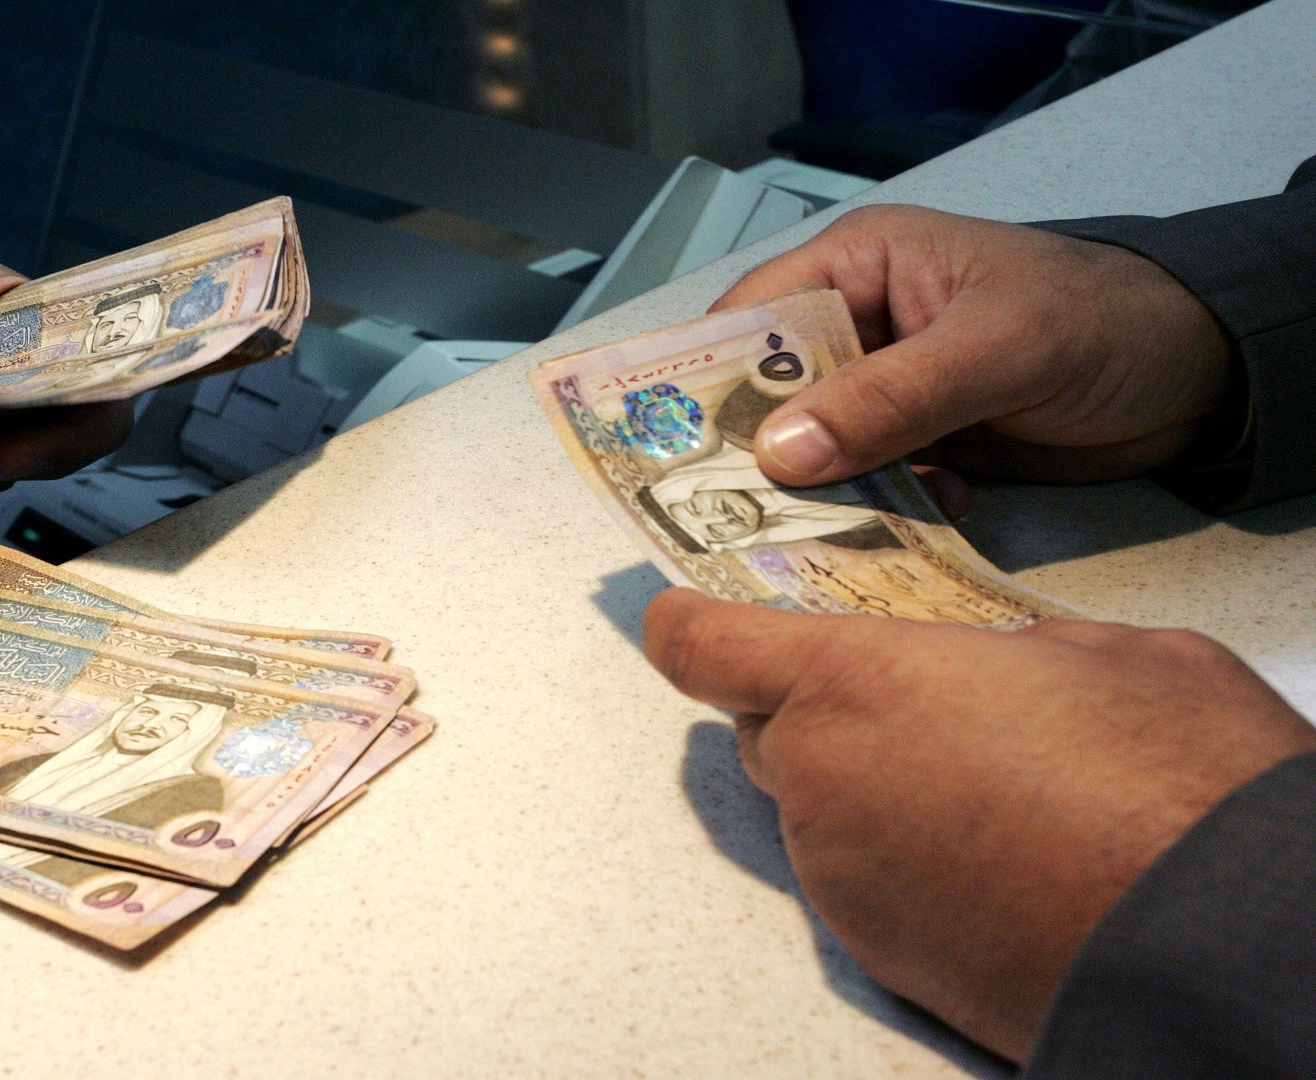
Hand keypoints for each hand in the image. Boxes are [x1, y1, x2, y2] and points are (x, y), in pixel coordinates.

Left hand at [643, 588, 1315, 1060]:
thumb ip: (1005, 648)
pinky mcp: (880, 955)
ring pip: (816, 809)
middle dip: (813, 708)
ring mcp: (842, 880)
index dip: (688, 623)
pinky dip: (900, 860)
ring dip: (867, 787)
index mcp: (853, 682)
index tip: (686, 612)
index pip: (701, 646)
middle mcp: (822, 783)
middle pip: (764, 731)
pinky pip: (860, 881)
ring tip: (983, 786)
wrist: (1219, 942)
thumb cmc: (1173, 784)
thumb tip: (998, 667)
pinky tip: (992, 856)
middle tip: (904, 698)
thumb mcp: (1103, 655)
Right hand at [713, 205, 1233, 486]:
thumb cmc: (1103, 320)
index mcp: (859, 266)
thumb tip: (782, 450)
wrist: (1200, 370)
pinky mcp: (922, 443)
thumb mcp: (995, 349)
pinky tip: (924, 516)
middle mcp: (859, 326)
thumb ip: (891, 398)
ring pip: (817, 450)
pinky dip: (884, 510)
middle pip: (770, 395)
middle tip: (739, 512)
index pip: (749, 320)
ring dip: (827, 493)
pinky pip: (870, 484)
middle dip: (762, 453)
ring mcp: (889, 390)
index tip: (669, 449)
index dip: (702, 381)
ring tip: (832, 529)